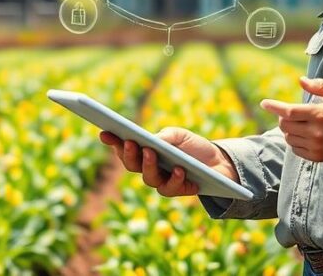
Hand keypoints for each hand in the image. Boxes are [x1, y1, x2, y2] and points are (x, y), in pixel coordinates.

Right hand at [99, 126, 239, 196]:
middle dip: (128, 154)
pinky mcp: (178, 191)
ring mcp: (162, 181)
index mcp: (145, 152)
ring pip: (148, 178)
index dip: (113, 141)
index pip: (125, 148)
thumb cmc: (193, 146)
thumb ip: (164, 137)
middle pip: (131, 165)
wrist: (218, 161)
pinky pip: (171, 188)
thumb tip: (151, 142)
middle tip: (130, 141)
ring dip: (148, 165)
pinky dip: (175, 178)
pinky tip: (180, 170)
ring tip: (151, 152)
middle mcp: (149, 169)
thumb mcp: (179, 135)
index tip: (104, 132)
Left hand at [260, 75, 322, 163]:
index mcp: (320, 114)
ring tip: (300, 122)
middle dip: (283, 116)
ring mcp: (317, 147)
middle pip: (285, 125)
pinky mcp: (318, 157)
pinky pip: (296, 150)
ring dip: (289, 129)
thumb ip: (320, 86)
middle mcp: (316, 132)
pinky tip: (304, 134)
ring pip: (289, 138)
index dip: (274, 107)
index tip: (264, 103)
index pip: (289, 111)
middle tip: (291, 111)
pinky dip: (295, 141)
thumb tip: (301, 81)